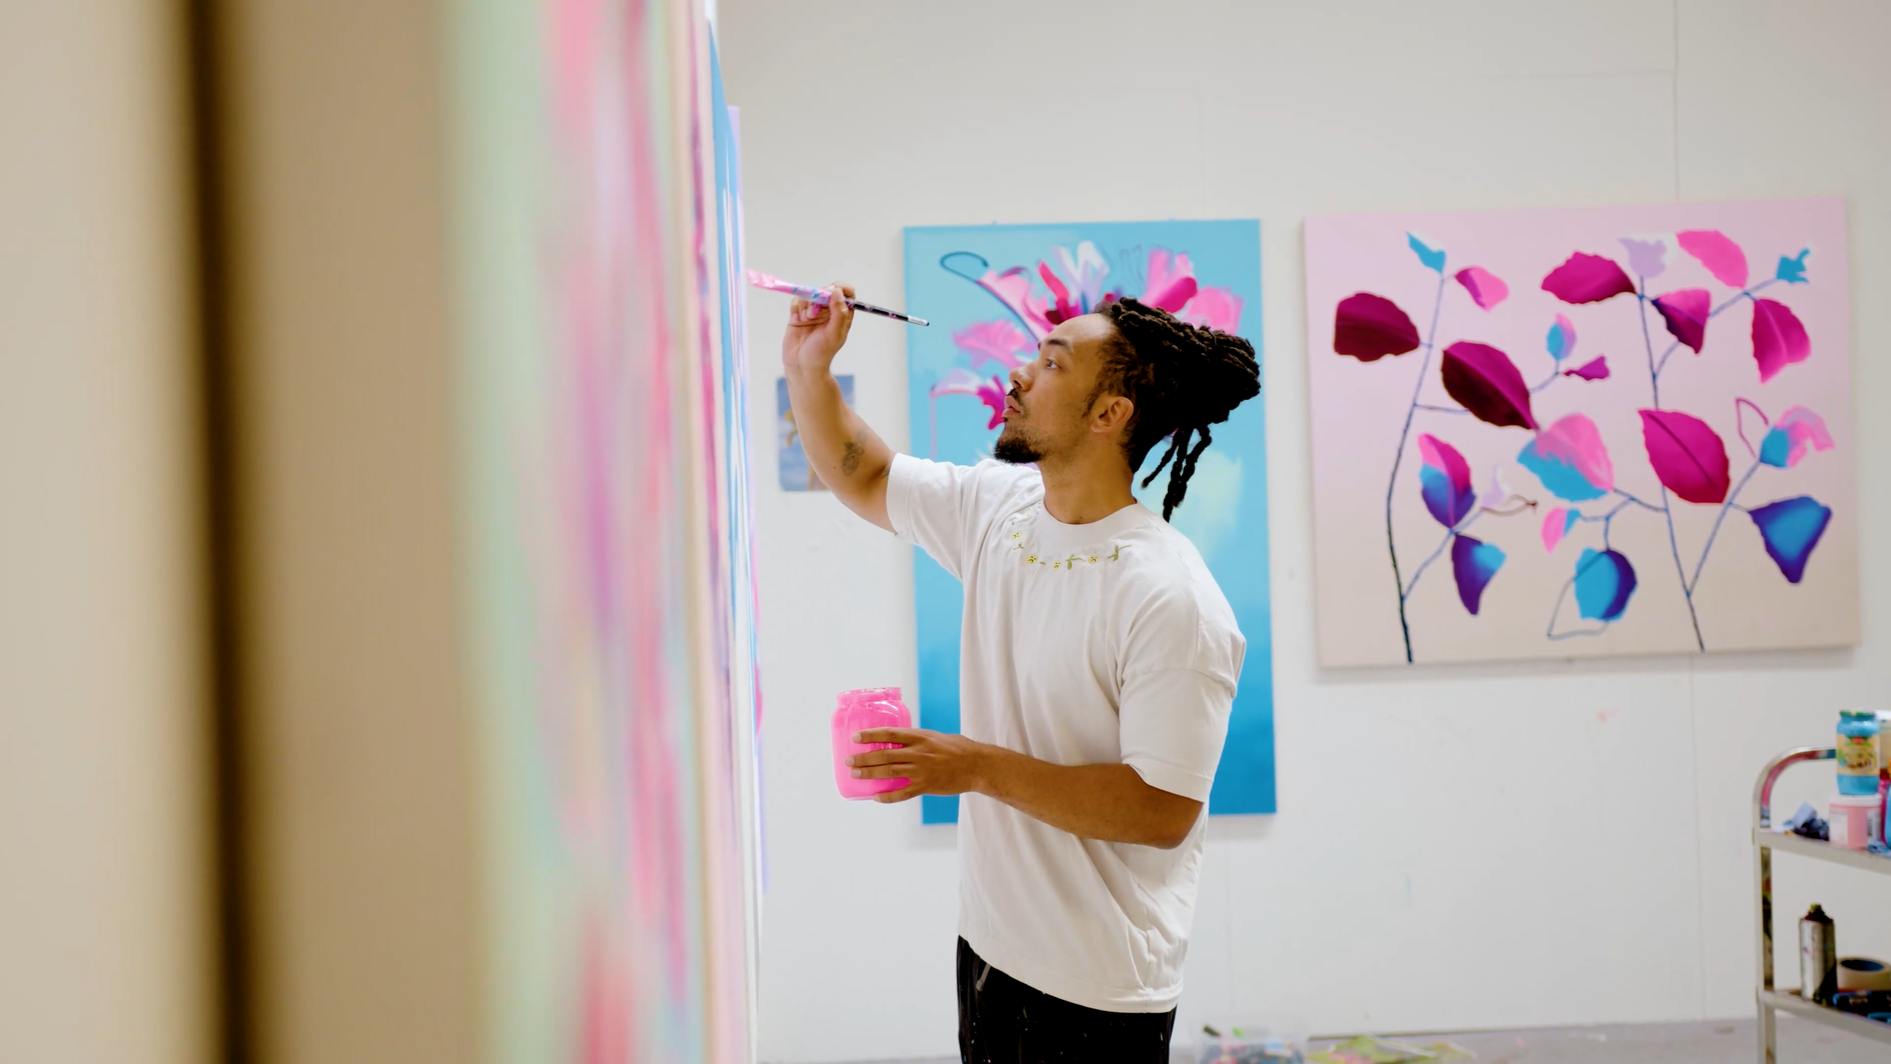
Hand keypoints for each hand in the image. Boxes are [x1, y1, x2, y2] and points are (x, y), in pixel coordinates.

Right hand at [781, 282, 855, 373]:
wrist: (801, 365)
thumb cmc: (821, 353)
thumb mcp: (834, 333)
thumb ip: (838, 312)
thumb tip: (837, 291)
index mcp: (842, 314)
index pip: (846, 292)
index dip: (840, 288)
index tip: (832, 291)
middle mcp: (828, 310)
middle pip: (825, 290)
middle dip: (818, 298)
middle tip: (814, 313)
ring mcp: (813, 311)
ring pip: (809, 294)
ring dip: (806, 306)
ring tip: (806, 321)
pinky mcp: (798, 314)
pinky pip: (797, 300)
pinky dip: (796, 308)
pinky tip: (797, 320)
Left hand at [847, 728, 991, 803]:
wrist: (976, 765)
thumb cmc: (957, 748)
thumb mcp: (935, 737)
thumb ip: (916, 740)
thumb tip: (897, 742)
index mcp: (920, 737)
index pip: (890, 734)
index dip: (871, 735)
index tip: (855, 738)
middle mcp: (918, 753)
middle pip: (885, 755)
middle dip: (864, 758)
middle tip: (848, 761)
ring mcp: (922, 770)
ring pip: (890, 772)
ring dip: (870, 774)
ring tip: (855, 774)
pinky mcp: (926, 786)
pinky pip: (903, 793)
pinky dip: (888, 796)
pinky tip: (876, 797)